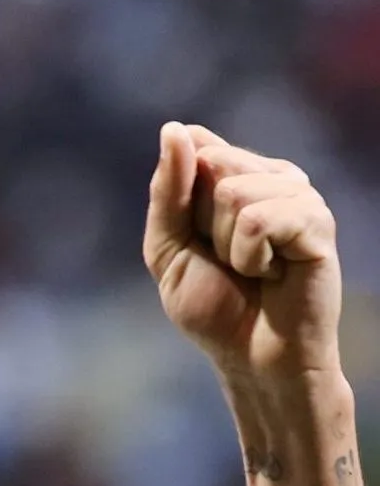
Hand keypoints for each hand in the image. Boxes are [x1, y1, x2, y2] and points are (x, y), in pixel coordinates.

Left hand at [145, 122, 341, 381]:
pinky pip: (259, 220)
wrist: (250, 357)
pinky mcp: (318, 223)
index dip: (180, 199)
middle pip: (211, 163)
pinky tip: (272, 274)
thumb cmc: (213, 305)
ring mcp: (299, 196)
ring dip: (227, 244)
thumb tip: (177, 128)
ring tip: (252, 270)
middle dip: (202, 222)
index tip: (195, 237)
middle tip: (227, 259)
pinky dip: (249, 257)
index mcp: (236, 175)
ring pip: (233, 191)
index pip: (192, 146)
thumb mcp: (167, 247)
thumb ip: (168, 191)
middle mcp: (272, 176)